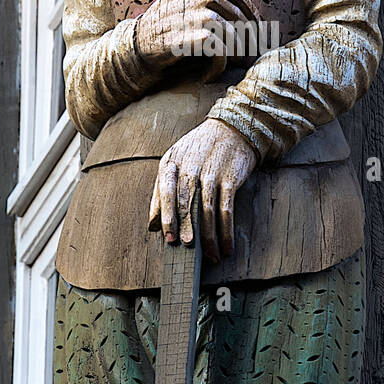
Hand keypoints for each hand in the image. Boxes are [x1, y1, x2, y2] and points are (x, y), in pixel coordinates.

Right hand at [135, 0, 256, 70]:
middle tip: (249, 58)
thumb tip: (254, 20)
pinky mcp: (192, 36)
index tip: (255, 32)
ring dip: (236, 55)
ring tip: (235, 65)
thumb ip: (214, 3)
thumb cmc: (168, 27)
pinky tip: (209, 75)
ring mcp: (197, 14)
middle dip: (248, 41)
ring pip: (233, 36)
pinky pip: (220, 53)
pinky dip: (219, 67)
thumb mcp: (188, 4)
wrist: (137, 45)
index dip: (251, 16)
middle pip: (239, 19)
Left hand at [148, 119, 257, 261]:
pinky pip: (227, 209)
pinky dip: (227, 231)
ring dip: (209, 235)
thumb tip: (152, 225)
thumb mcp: (174, 163)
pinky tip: (227, 246)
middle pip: (186, 201)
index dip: (166, 215)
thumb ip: (160, 192)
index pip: (166, 191)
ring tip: (211, 255)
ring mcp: (212, 172)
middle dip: (186, 226)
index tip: (168, 237)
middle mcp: (190, 167)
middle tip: (186, 246)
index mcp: (171, 163)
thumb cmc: (198, 150)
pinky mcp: (231, 178)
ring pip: (207, 209)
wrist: (232, 128)